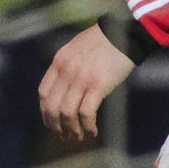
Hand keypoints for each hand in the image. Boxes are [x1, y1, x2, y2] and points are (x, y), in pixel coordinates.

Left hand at [39, 23, 134, 140]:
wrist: (125, 30)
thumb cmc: (105, 40)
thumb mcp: (77, 48)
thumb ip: (68, 66)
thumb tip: (66, 91)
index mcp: (59, 61)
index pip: (43, 93)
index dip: (46, 112)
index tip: (52, 122)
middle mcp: (66, 71)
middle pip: (52, 107)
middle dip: (56, 126)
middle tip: (64, 136)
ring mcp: (81, 78)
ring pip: (67, 114)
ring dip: (71, 130)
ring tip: (79, 137)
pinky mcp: (97, 85)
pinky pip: (86, 113)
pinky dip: (87, 126)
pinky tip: (92, 131)